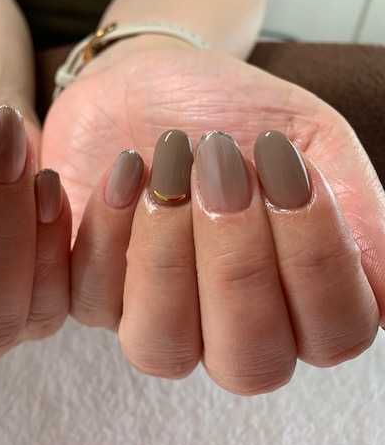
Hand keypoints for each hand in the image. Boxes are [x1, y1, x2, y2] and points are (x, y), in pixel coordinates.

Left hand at [42, 41, 384, 394]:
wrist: (152, 80)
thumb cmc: (235, 114)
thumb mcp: (308, 138)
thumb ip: (354, 204)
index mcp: (296, 299)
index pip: (332, 333)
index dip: (316, 261)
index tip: (286, 169)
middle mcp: (227, 326)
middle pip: (246, 363)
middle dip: (236, 264)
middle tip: (222, 171)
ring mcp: (155, 316)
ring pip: (159, 348)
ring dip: (166, 259)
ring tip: (169, 172)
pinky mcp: (93, 291)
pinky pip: (91, 299)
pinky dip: (107, 232)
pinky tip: (124, 170)